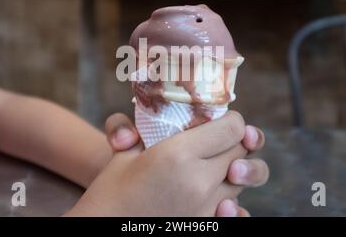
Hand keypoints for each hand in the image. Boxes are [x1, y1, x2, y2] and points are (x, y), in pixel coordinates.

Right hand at [103, 111, 267, 216]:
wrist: (104, 228)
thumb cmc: (111, 192)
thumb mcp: (120, 154)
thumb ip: (128, 129)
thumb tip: (131, 132)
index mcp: (177, 154)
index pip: (233, 129)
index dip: (232, 121)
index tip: (222, 120)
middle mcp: (198, 181)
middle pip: (241, 152)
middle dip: (233, 143)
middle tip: (216, 141)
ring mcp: (206, 208)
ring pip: (241, 180)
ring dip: (230, 170)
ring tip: (211, 168)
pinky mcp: (206, 226)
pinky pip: (235, 210)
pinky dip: (232, 202)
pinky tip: (221, 199)